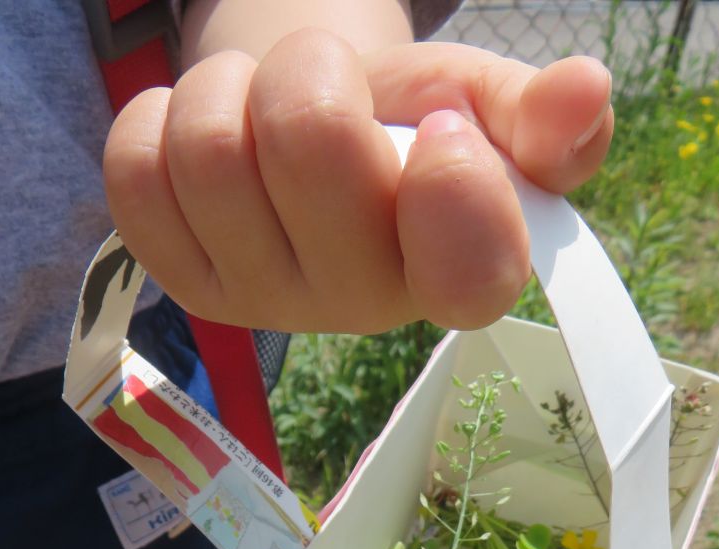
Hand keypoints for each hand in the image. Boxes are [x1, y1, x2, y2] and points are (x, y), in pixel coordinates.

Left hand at [103, 28, 612, 333]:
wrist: (314, 134)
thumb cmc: (409, 129)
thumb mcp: (485, 107)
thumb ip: (538, 115)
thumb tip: (584, 94)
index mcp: (455, 273)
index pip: (467, 270)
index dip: (451, 186)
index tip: (441, 133)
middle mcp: (357, 308)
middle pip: (307, 143)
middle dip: (313, 70)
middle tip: (327, 90)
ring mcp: (261, 303)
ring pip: (207, 146)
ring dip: (233, 91)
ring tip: (266, 114)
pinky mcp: (180, 279)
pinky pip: (134, 166)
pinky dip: (162, 121)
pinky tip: (209, 147)